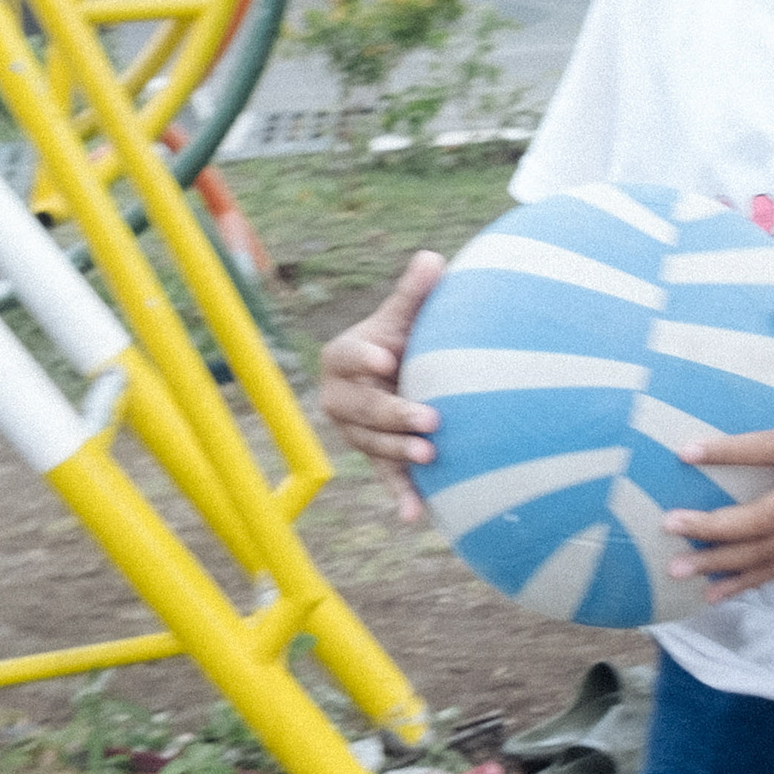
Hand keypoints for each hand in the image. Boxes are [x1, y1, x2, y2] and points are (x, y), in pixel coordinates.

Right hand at [314, 252, 444, 522]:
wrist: (401, 375)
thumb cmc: (403, 340)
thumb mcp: (405, 318)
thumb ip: (414, 294)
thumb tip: (433, 258)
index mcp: (343, 357)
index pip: (347, 357)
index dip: (364, 358)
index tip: (386, 359)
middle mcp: (340, 397)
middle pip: (362, 408)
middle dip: (393, 414)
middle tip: (430, 419)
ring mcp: (356, 432)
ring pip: (372, 444)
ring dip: (399, 453)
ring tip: (430, 456)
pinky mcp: (377, 457)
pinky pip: (386, 476)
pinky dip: (400, 495)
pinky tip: (414, 515)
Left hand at [661, 304, 773, 602]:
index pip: (772, 449)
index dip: (729, 452)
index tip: (684, 451)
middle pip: (765, 518)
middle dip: (715, 526)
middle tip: (668, 523)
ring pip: (770, 551)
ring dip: (722, 563)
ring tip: (674, 569)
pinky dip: (748, 580)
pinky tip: (712, 593)